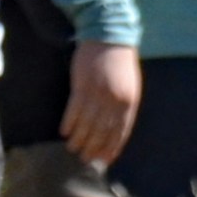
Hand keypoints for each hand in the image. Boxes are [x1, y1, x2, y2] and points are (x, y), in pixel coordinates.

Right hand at [62, 43, 142, 166]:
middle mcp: (114, 101)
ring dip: (79, 139)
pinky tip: (65, 133)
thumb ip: (125, 106)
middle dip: (94, 148)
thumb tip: (116, 128)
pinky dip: (69, 123)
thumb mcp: (131, 85)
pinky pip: (74, 110)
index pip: (121, 131)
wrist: (109, 37)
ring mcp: (98, 94)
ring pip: (87, 124)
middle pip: (103, 131)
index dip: (112, 147)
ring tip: (72, 149)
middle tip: (85, 159)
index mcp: (129, 102)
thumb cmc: (121, 63)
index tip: (105, 160)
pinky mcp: (82, 86)